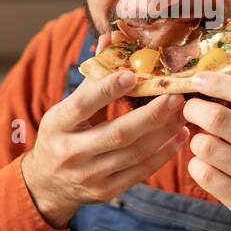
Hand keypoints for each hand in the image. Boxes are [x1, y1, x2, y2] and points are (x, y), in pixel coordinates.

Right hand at [21, 50, 188, 228]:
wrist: (47, 184)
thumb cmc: (62, 135)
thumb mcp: (66, 107)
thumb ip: (91, 78)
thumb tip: (110, 39)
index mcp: (57, 124)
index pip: (82, 105)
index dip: (107, 90)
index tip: (133, 75)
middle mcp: (71, 152)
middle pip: (117, 134)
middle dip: (151, 115)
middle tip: (175, 96)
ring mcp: (89, 175)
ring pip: (134, 154)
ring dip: (164, 133)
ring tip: (183, 114)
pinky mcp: (106, 191)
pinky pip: (140, 172)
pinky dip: (163, 154)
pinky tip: (179, 137)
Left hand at [181, 72, 230, 230]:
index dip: (218, 82)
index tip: (198, 79)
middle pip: (219, 118)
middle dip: (194, 110)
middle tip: (190, 110)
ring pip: (206, 146)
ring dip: (196, 141)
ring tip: (203, 143)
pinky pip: (204, 174)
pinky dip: (196, 165)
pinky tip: (205, 165)